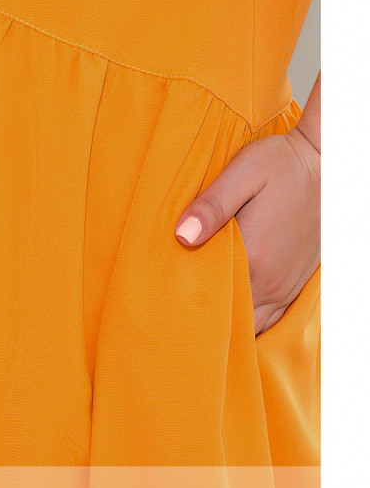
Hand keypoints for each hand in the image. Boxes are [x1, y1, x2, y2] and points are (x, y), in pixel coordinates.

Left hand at [173, 125, 319, 335]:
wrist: (326, 166)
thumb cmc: (281, 164)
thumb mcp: (244, 172)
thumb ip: (212, 205)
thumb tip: (181, 235)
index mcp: (254, 255)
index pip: (210, 294)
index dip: (184, 296)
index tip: (161, 290)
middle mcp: (271, 281)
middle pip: (228, 315)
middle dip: (200, 312)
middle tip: (172, 302)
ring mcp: (285, 287)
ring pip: (250, 323)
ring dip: (226, 318)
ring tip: (197, 306)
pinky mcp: (294, 285)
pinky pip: (269, 319)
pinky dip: (248, 318)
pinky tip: (229, 307)